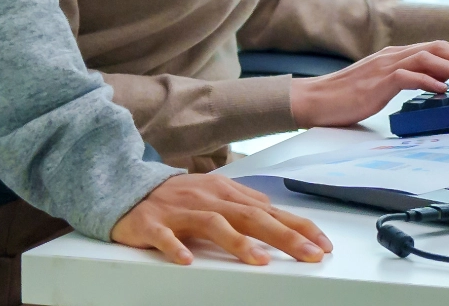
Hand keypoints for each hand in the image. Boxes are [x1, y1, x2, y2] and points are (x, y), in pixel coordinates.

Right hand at [110, 173, 331, 265]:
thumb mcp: (215, 195)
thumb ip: (244, 204)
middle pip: (251, 216)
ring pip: (213, 224)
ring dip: (237, 243)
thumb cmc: (177, 197)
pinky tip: (186, 261)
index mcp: (227, 193)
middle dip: (284, 236)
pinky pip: (163, 238)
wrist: (126, 188)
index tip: (323, 245)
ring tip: (259, 261)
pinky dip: (175, 248)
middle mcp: (208, 199)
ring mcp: (179, 211)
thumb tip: (276, 213)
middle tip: (309, 254)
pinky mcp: (151, 224)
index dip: (299, 227)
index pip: (271, 211)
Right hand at [283, 41, 448, 127]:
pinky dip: (428, 81)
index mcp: (396, 55)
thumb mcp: (382, 83)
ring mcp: (385, 67)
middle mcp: (393, 55)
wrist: (316, 100)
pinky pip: (408, 77)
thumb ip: (406, 79)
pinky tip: (442, 90)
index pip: (437, 48)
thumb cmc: (347, 96)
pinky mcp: (377, 82)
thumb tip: (436, 85)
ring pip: (428, 59)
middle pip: (439, 49)